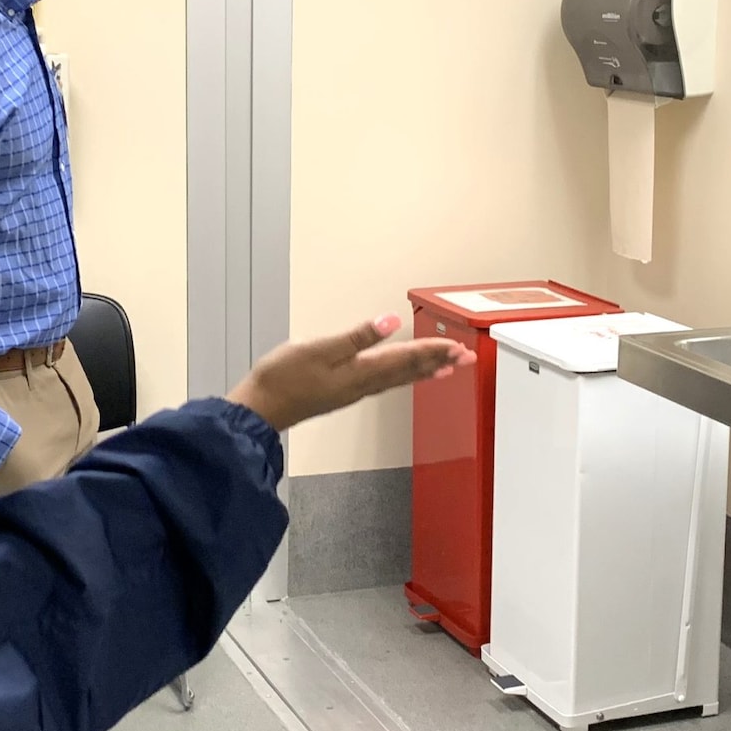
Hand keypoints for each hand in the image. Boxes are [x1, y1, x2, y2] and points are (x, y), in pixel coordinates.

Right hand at [227, 315, 471, 431]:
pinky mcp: (345, 392)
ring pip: (400, 378)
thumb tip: (390, 322)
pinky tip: (406, 375)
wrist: (263, 407)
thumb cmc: (284, 378)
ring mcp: (355, 390)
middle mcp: (364, 384)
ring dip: (425, 370)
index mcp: (361, 371)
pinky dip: (404, 377)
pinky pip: (386, 383)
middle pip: (409, 370)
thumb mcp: (318, 349)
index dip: (433, 350)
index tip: (458, 345)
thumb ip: (356, 337)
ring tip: (447, 367)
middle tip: (467, 357)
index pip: (406, 358)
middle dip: (439, 361)